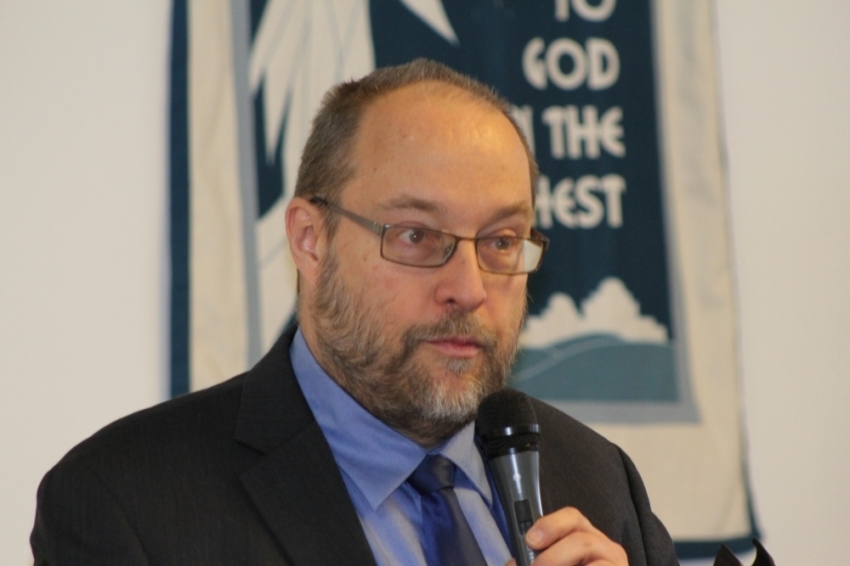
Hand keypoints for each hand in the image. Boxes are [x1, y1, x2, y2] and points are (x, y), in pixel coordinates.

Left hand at [505, 507, 627, 565]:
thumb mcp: (555, 560)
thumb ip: (535, 560)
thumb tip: (514, 563)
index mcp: (585, 536)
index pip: (571, 517)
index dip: (550, 525)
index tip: (530, 540)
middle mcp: (605, 546)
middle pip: (581, 539)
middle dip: (553, 555)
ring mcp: (615, 561)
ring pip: (586, 549)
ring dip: (559, 561)